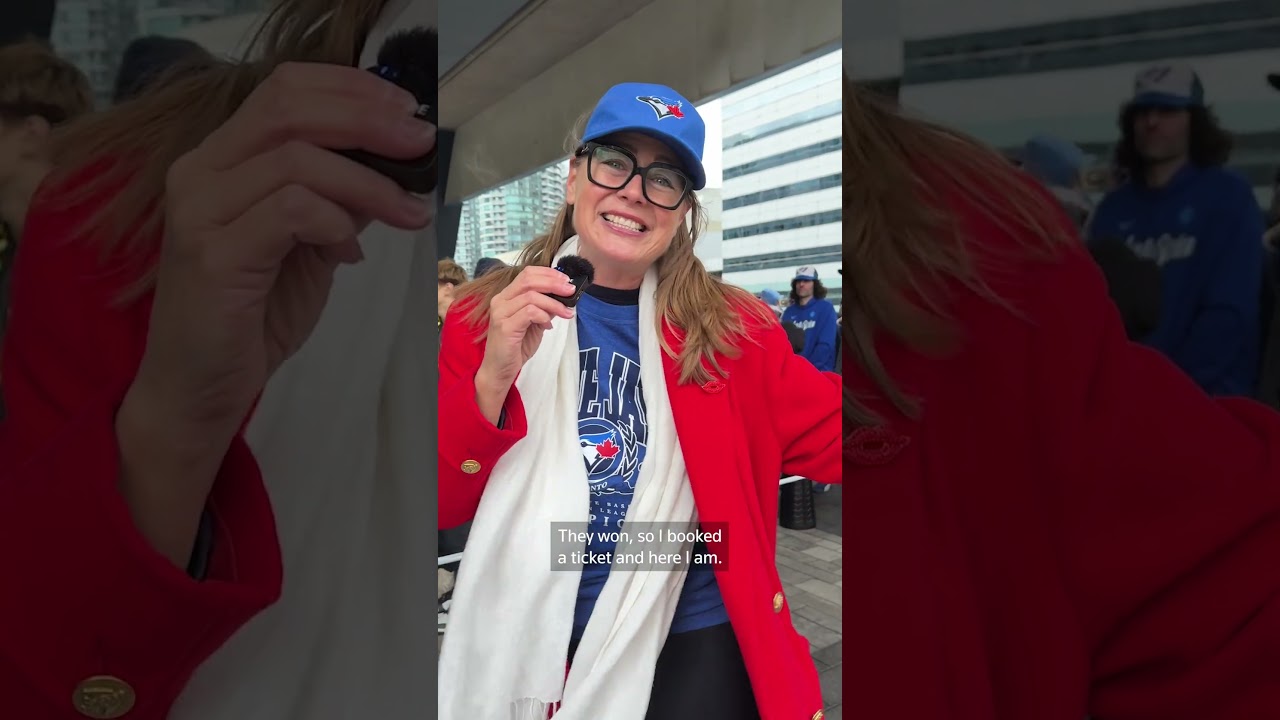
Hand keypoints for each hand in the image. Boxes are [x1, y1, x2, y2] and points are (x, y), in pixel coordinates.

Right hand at [130, 61, 435, 439]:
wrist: (200, 389)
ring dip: (368, 183)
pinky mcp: (212, 253)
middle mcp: (200, 171)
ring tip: (408, 213)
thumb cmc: (253, 316)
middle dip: (367, 118)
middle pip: (288, 109)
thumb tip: (395, 161)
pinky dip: (335, 222)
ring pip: (296, 160)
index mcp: (220, 158)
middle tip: (421, 141)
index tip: (406, 108)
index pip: (283, 89)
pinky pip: (290, 211)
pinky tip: (350, 254)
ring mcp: (199, 209)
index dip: (350, 88)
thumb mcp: (312, 245)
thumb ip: (341, 199)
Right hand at [474, 266, 575, 414]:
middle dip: (554, 283)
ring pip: (531, 296)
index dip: (548, 273)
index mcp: (506, 296)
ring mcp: (501, 313)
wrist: (499, 370)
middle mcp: (501, 301)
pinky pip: (529, 312)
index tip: (566, 280)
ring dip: (554, 303)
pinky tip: (548, 325)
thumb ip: (545, 308)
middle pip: (529, 280)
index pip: (527, 274)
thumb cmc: (516, 347)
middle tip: (571, 291)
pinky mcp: (505, 326)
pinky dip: (544, 316)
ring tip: (566, 313)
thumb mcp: (535, 323)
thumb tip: (564, 295)